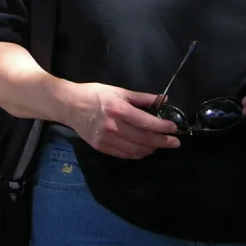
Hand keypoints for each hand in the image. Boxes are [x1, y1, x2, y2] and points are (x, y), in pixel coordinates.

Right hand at [65, 83, 179, 159]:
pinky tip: (145, 150)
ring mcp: (107, 139)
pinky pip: (124, 154)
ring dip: (151, 149)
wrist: (69, 105)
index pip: (146, 122)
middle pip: (144, 139)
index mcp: (119, 110)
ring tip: (160, 145)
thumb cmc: (94, 94)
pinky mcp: (101, 147)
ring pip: (135, 150)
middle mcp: (114, 127)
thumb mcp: (119, 91)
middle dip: (162, 141)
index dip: (162, 127)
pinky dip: (137, 154)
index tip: (173, 128)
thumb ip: (141, 98)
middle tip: (175, 142)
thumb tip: (162, 100)